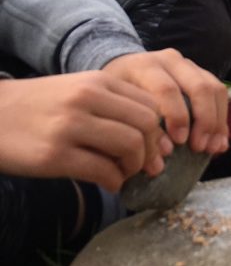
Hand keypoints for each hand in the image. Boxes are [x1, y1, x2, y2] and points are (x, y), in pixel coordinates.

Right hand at [0, 72, 169, 191]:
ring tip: (123, 174)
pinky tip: (108, 183)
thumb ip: (112, 106)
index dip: (158, 130)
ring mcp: (70, 126)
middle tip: (143, 166)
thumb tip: (155, 140)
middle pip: (147, 124)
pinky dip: (115, 182)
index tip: (154, 147)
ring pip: (131, 146)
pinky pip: (103, 171)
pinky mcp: (54, 155)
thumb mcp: (76, 92)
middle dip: (152, 150)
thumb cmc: (37, 107)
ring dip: (134, 167)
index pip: (150, 104)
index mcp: (97, 81)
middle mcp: (86, 98)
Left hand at [102, 49, 228, 155]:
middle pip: (199, 86)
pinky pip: (220, 94)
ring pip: (215, 88)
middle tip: (199, 147)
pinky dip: (222, 120)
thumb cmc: (118, 96)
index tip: (179, 142)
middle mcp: (170, 60)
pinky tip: (219, 142)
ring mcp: (189, 65)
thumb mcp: (118, 108)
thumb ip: (138, 128)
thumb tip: (165, 153)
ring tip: (212, 148)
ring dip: (217, 121)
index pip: (167, 89)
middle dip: (204, 120)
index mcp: (145, 67)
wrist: (121, 71)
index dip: (177, 116)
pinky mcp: (202, 73)